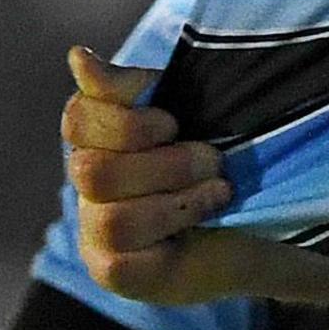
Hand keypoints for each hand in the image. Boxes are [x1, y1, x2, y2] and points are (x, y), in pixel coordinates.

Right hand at [63, 46, 240, 303]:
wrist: (250, 223)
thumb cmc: (210, 162)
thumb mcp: (184, 114)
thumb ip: (131, 88)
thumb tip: (77, 56)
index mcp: (97, 140)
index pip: (77, 119)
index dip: (126, 118)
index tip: (172, 121)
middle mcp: (87, 188)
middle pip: (91, 172)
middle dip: (166, 162)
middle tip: (212, 159)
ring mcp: (95, 234)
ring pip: (111, 219)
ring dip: (177, 199)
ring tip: (219, 190)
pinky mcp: (115, 273)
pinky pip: (124, 259)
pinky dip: (176, 229)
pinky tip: (209, 217)